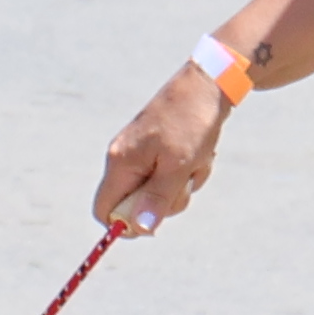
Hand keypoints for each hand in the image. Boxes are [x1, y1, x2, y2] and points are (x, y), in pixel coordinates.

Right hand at [93, 65, 228, 232]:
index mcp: (121, 163)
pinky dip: (186, 172)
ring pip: (157, 192)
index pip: (105, 210)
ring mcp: (140, 155)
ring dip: (182, 185)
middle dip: (165, 201)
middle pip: (135, 206)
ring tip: (197, 160)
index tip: (155, 220)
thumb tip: (139, 229)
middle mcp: (123, 160)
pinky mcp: (156, 151)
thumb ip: (157, 198)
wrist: (208, 85)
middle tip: (185, 181)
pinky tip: (199, 154)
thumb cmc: (192, 123)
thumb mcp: (179, 165)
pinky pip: (168, 177)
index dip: (125, 224)